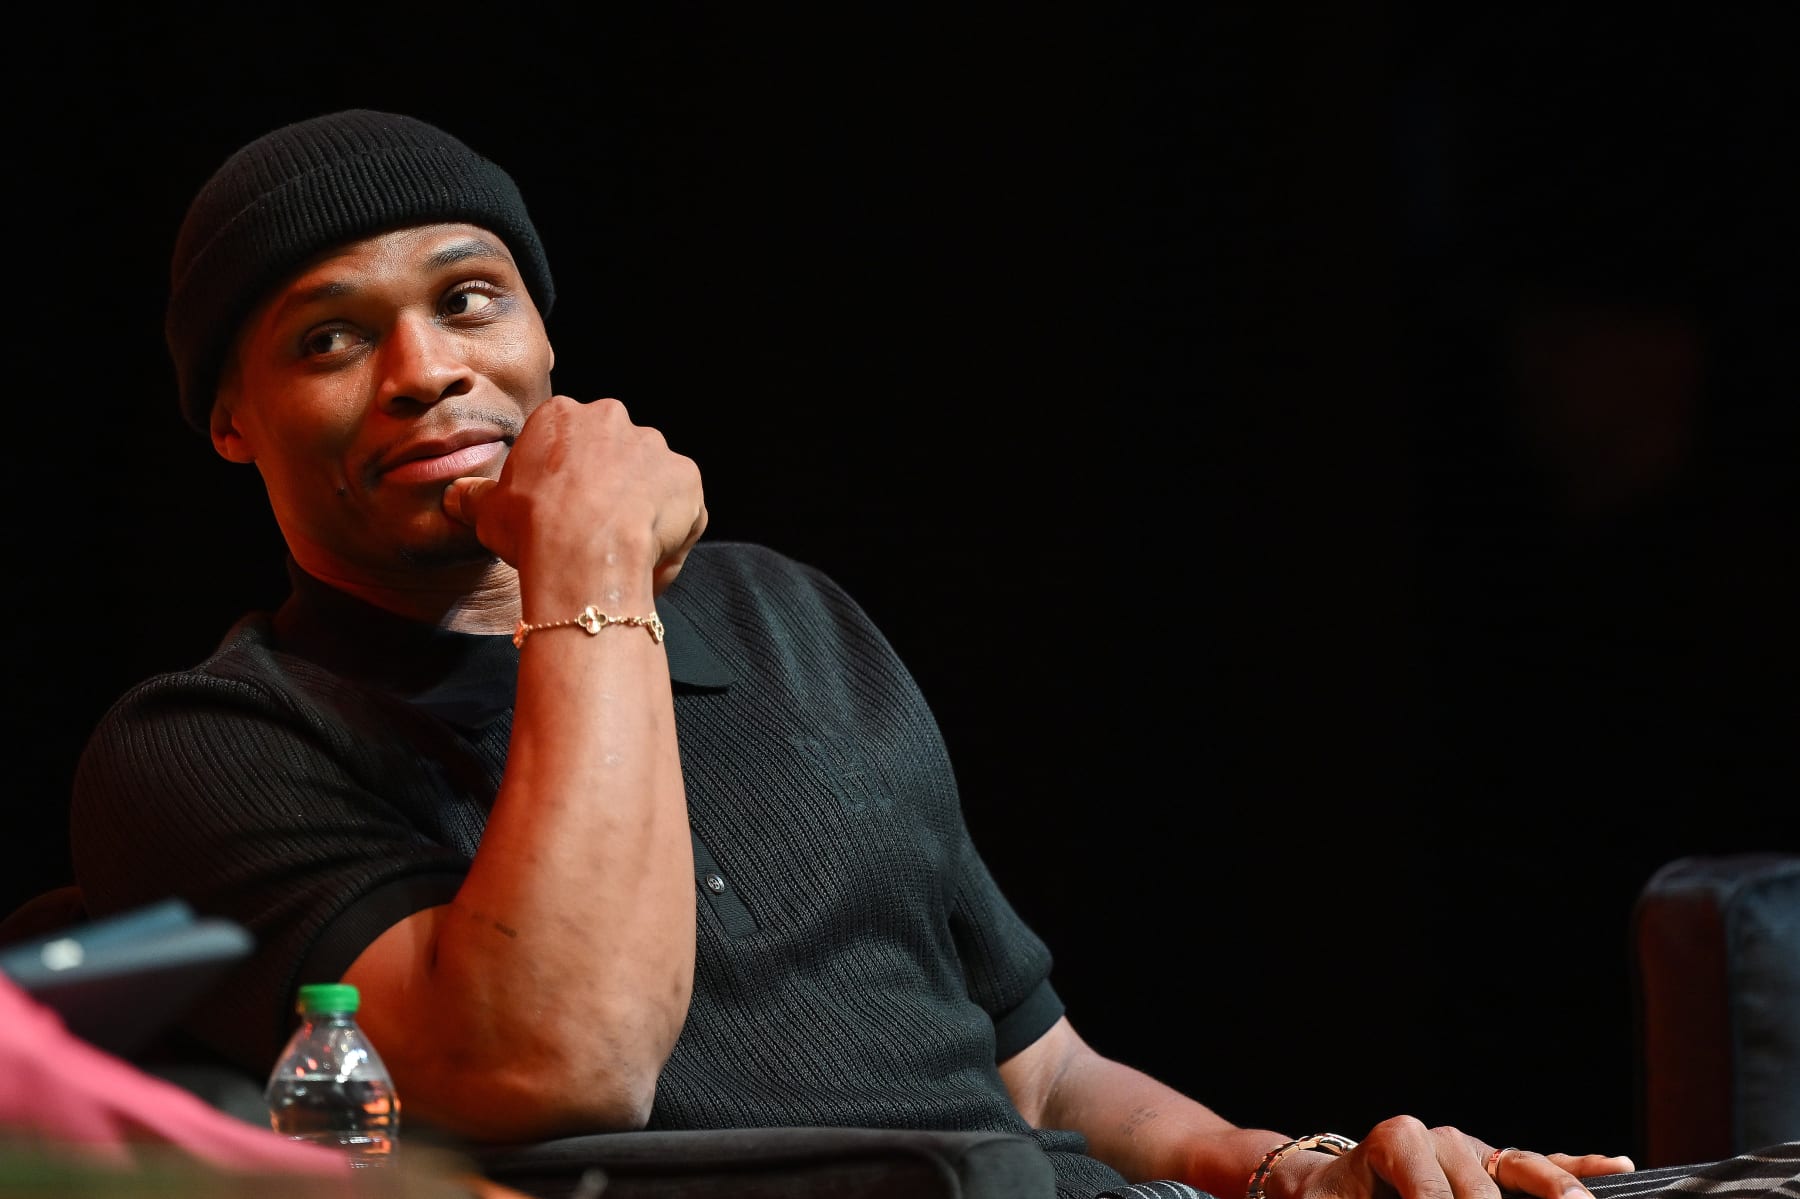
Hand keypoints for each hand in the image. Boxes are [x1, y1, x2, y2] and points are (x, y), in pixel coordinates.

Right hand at [441, 395, 707, 596]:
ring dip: (638, 506)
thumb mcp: (489, 511)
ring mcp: (655, 447)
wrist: (584, 553)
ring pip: (648, 479)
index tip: (554, 511)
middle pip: (610, 453)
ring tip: (618, 548)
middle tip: (588, 529)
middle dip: (603, 486)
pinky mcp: (687, 478)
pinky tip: (647, 556)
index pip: (563, 441)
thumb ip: (474, 497)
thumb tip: (457, 496)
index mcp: (563, 416)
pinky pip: (680, 507)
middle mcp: (614, 419)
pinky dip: (670, 529)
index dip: (559, 481)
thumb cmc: (532, 526)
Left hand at [1295, 1117, 1633, 1198]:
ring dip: (1556, 1189)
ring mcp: (1473, 1152)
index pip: (1429, 1192)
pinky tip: (1616, 1167)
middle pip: (1480, 1186)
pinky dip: (1576, 1167)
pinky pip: (1538, 1165)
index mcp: (1397, 1141)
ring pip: (1522, 1166)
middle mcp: (1440, 1138)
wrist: (1331, 1186)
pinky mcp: (1496, 1168)